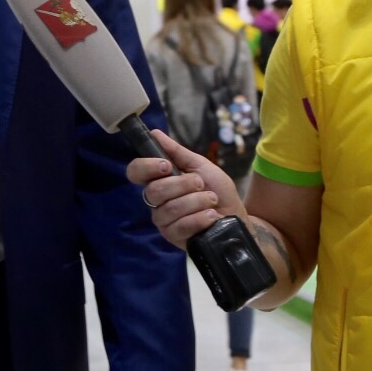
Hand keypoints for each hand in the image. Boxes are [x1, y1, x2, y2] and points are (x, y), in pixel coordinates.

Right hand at [127, 128, 242, 249]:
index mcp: (159, 180)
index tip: (166, 165)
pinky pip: (180, 226)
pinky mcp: (173, 237)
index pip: (136, 172)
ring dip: (197, 201)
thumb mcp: (201, 166)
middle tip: (201, 185)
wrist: (235, 215)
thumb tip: (155, 133)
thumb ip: (178, 152)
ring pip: (169, 208)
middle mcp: (156, 200)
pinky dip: (200, 218)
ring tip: (211, 201)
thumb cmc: (217, 190)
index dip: (147, 167)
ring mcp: (163, 220)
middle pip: (154, 191)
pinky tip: (211, 216)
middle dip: (183, 185)